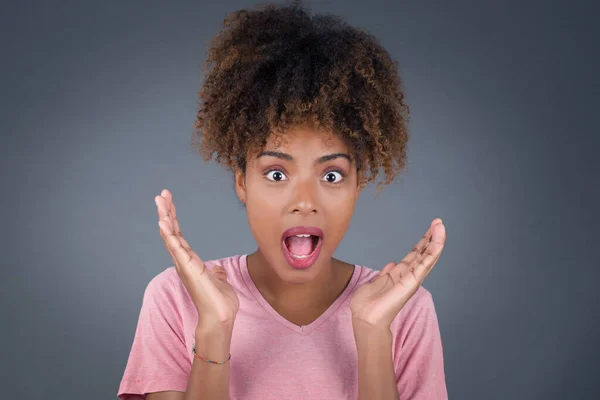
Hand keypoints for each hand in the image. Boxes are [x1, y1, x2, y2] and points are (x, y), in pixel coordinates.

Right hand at [155, 189, 238, 327]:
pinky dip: (169, 235)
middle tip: (161, 194)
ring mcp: (183, 264)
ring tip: (159, 200)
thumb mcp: (219, 281)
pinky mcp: (187, 268)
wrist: (220, 317)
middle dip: (166, 212)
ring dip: (164, 217)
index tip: (169, 201)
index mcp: (190, 261)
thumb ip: (215, 273)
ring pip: (170, 236)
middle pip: (171, 231)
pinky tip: (163, 222)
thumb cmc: (219, 302)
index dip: (173, 218)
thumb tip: (217, 270)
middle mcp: (183, 261)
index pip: (179, 235)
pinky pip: (175, 248)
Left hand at [349, 218, 445, 328]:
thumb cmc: (367, 305)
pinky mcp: (411, 282)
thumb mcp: (375, 283)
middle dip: (431, 237)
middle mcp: (408, 276)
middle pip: (423, 253)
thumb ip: (385, 274)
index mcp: (399, 274)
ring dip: (435, 241)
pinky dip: (432, 253)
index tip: (430, 228)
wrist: (365, 318)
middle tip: (439, 222)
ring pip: (427, 257)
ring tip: (441, 226)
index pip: (415, 255)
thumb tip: (392, 264)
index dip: (422, 242)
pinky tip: (438, 242)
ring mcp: (411, 279)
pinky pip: (424, 265)